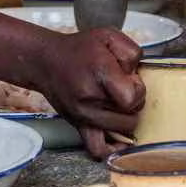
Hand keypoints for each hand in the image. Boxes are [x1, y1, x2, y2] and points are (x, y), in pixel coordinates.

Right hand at [31, 30, 145, 157]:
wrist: (47, 61)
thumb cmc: (80, 49)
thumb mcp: (109, 36)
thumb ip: (131, 52)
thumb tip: (137, 76)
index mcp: (100, 74)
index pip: (132, 98)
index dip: (138, 90)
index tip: (131, 80)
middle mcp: (90, 99)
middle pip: (130, 118)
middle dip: (134, 105)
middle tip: (124, 91)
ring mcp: (83, 116)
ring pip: (120, 134)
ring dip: (126, 121)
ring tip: (119, 106)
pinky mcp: (78, 126)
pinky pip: (97, 149)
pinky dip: (112, 149)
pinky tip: (119, 142)